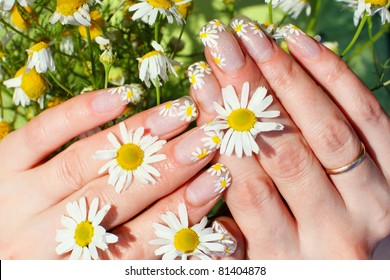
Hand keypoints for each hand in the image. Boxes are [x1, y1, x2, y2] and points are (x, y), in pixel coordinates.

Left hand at [0, 89, 243, 258]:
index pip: (139, 240)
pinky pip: (41, 133)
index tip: (217, 178)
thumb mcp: (104, 267)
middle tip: (207, 139)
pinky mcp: (3, 164)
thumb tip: (196, 212)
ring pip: (86, 161)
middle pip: (115, 196)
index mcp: (75, 271)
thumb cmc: (59, 261)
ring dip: (137, 135)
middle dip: (167, 166)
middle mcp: (38, 240)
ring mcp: (15, 198)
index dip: (181, 208)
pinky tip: (120, 98)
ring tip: (180, 113)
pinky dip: (81, 113)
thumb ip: (143, 246)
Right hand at [191, 17, 389, 258]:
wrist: (371, 277)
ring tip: (256, 39)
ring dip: (288, 78)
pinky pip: (369, 117)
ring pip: (327, 129)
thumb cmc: (302, 268)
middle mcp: (332, 233)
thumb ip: (229, 244)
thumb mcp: (260, 268)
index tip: (200, 82)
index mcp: (283, 257)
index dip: (222, 129)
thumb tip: (199, 192)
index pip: (246, 185)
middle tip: (223, 46)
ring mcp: (374, 202)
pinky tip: (302, 45)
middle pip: (284, 151)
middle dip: (249, 91)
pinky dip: (335, 76)